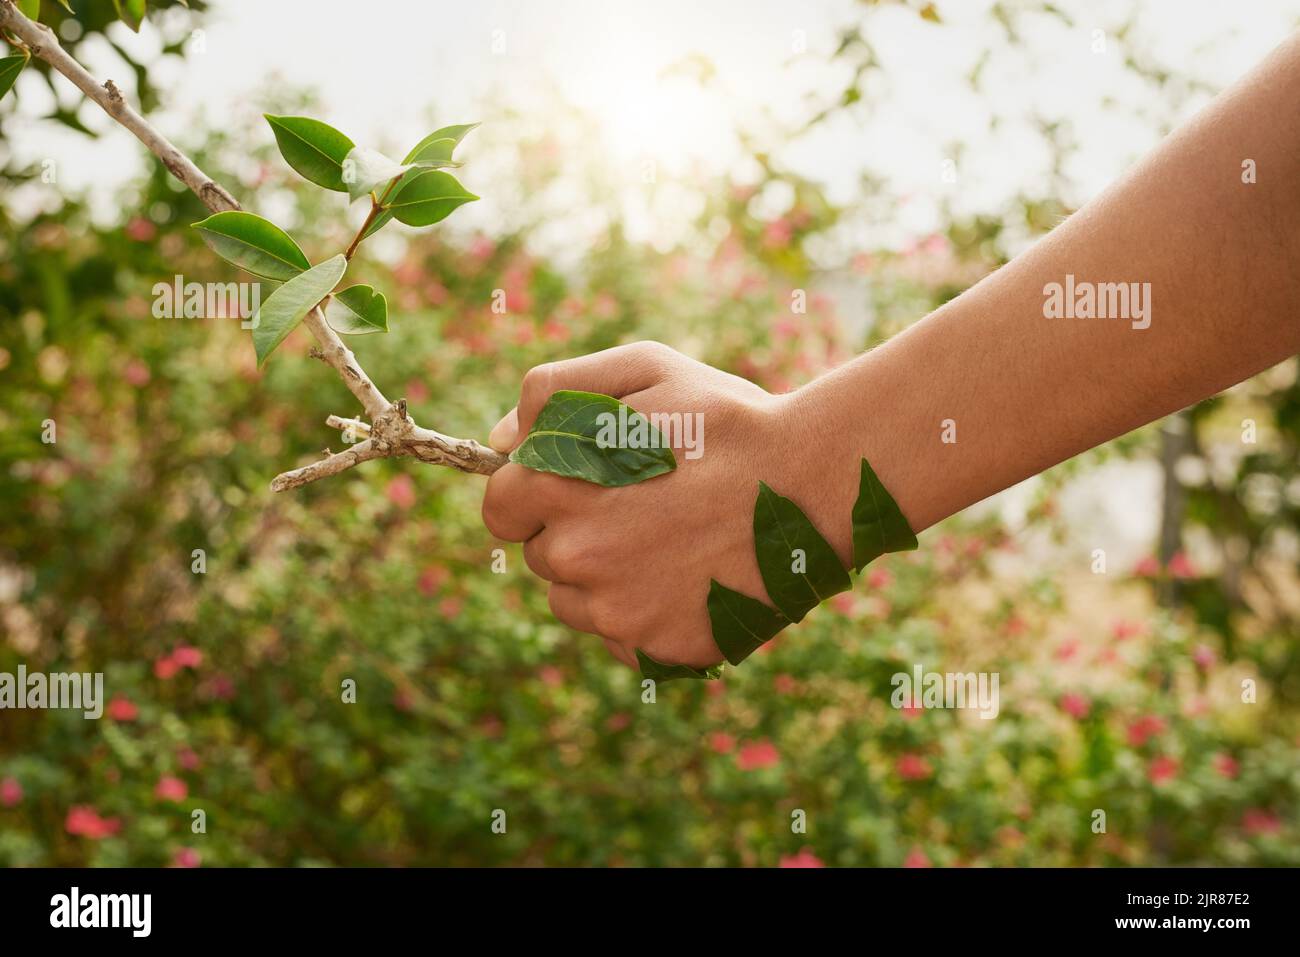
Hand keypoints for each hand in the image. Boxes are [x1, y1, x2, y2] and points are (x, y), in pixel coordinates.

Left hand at [481, 342, 851, 668]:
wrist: (814, 483)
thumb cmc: (729, 421)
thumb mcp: (645, 370)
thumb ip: (554, 392)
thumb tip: (503, 442)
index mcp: (558, 487)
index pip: (501, 507)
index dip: (535, 492)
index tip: (579, 484)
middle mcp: (576, 558)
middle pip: (541, 556)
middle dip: (576, 530)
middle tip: (644, 505)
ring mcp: (617, 612)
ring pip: (575, 603)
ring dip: (603, 578)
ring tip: (671, 540)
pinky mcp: (658, 651)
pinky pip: (621, 638)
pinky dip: (643, 614)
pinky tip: (690, 577)